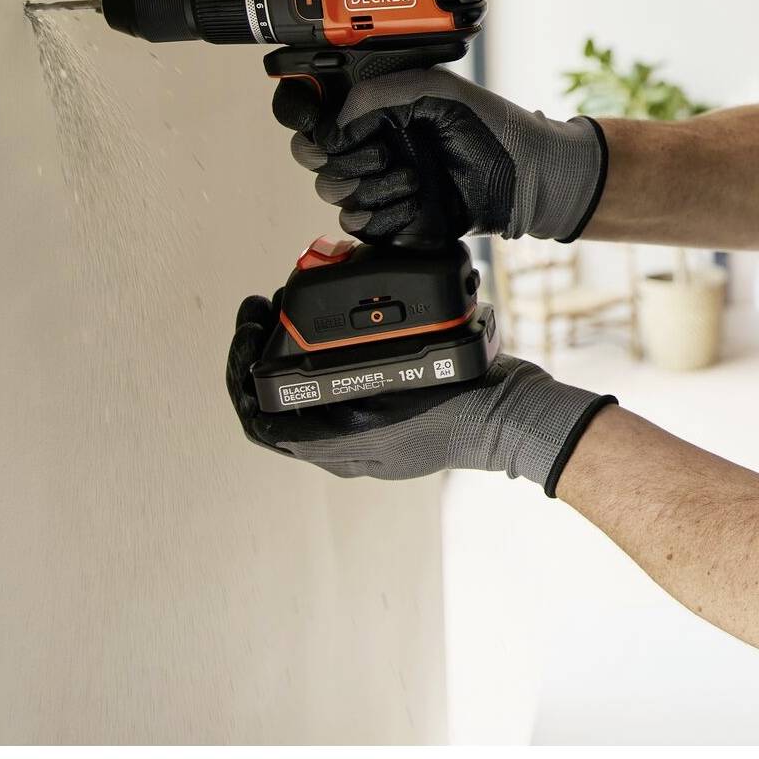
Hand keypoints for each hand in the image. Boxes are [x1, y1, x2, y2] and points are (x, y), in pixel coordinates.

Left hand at [225, 295, 615, 489]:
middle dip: (260, 356)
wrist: (516, 416)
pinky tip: (332, 333)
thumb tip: (287, 363)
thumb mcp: (405, 382)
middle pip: (276, 409)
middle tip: (263, 308)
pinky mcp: (386, 427)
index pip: (262, 419)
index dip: (242, 370)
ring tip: (290, 313)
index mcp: (343, 445)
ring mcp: (366, 442)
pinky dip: (319, 366)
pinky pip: (333, 399)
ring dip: (287, 359)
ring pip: (300, 403)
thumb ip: (351, 382)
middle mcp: (347, 450)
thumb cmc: (468, 400)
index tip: (249, 322)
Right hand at [273, 66, 608, 244]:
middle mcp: (371, 145)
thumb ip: (378, 94)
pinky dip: (387, 215)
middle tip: (381, 153)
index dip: (307, 121)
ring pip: (335, 194)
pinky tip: (418, 202)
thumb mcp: (436, 90)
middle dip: (341, 158)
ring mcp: (380, 183)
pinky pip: (362, 226)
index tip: (328, 130)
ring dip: (373, 187)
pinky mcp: (394, 220)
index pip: (311, 113)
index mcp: (374, 108)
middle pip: (313, 158)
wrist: (529, 177)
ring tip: (416, 178)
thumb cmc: (492, 128)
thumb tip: (334, 123)